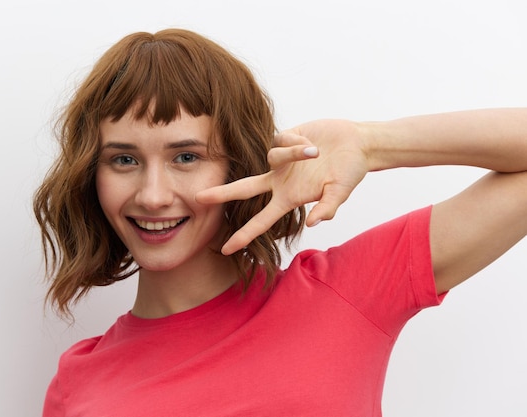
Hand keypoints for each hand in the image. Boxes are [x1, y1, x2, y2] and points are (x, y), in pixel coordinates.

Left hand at [196, 119, 369, 254]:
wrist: (358, 144)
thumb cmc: (352, 171)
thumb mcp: (341, 192)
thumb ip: (328, 207)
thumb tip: (313, 223)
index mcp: (289, 198)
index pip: (261, 221)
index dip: (244, 235)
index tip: (226, 249)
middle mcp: (279, 181)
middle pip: (243, 190)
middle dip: (221, 195)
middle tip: (197, 200)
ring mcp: (279, 161)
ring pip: (269, 157)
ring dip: (293, 153)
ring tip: (317, 152)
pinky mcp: (282, 140)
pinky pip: (279, 139)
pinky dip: (296, 141)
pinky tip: (312, 142)